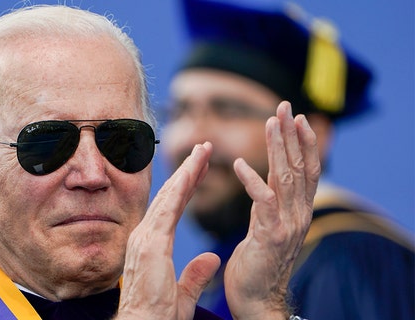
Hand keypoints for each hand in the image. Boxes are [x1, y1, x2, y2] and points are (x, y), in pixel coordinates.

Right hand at [117, 142, 220, 319]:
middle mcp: (145, 237)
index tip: (199, 170)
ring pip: (169, 197)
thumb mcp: (183, 293)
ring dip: (187, 172)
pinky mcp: (151, 244)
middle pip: (170, 197)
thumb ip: (196, 274)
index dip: (187, 188)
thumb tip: (212, 258)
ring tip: (203, 151)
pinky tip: (192, 171)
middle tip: (204, 149)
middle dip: (188, 171)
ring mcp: (145, 238)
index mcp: (152, 246)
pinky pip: (168, 209)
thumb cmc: (158, 317)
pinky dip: (180, 188)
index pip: (172, 209)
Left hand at [224, 101, 319, 318]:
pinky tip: (240, 163)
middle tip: (285, 106)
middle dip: (292, 134)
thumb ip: (270, 204)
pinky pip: (263, 201)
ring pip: (285, 178)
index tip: (295, 117)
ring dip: (278, 147)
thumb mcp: (267, 227)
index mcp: (297, 212)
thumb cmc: (256, 264)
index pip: (306, 170)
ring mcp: (287, 224)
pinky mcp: (270, 235)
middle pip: (299, 167)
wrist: (257, 300)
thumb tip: (267, 182)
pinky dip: (252, 180)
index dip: (303, 143)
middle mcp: (298, 214)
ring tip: (272, 122)